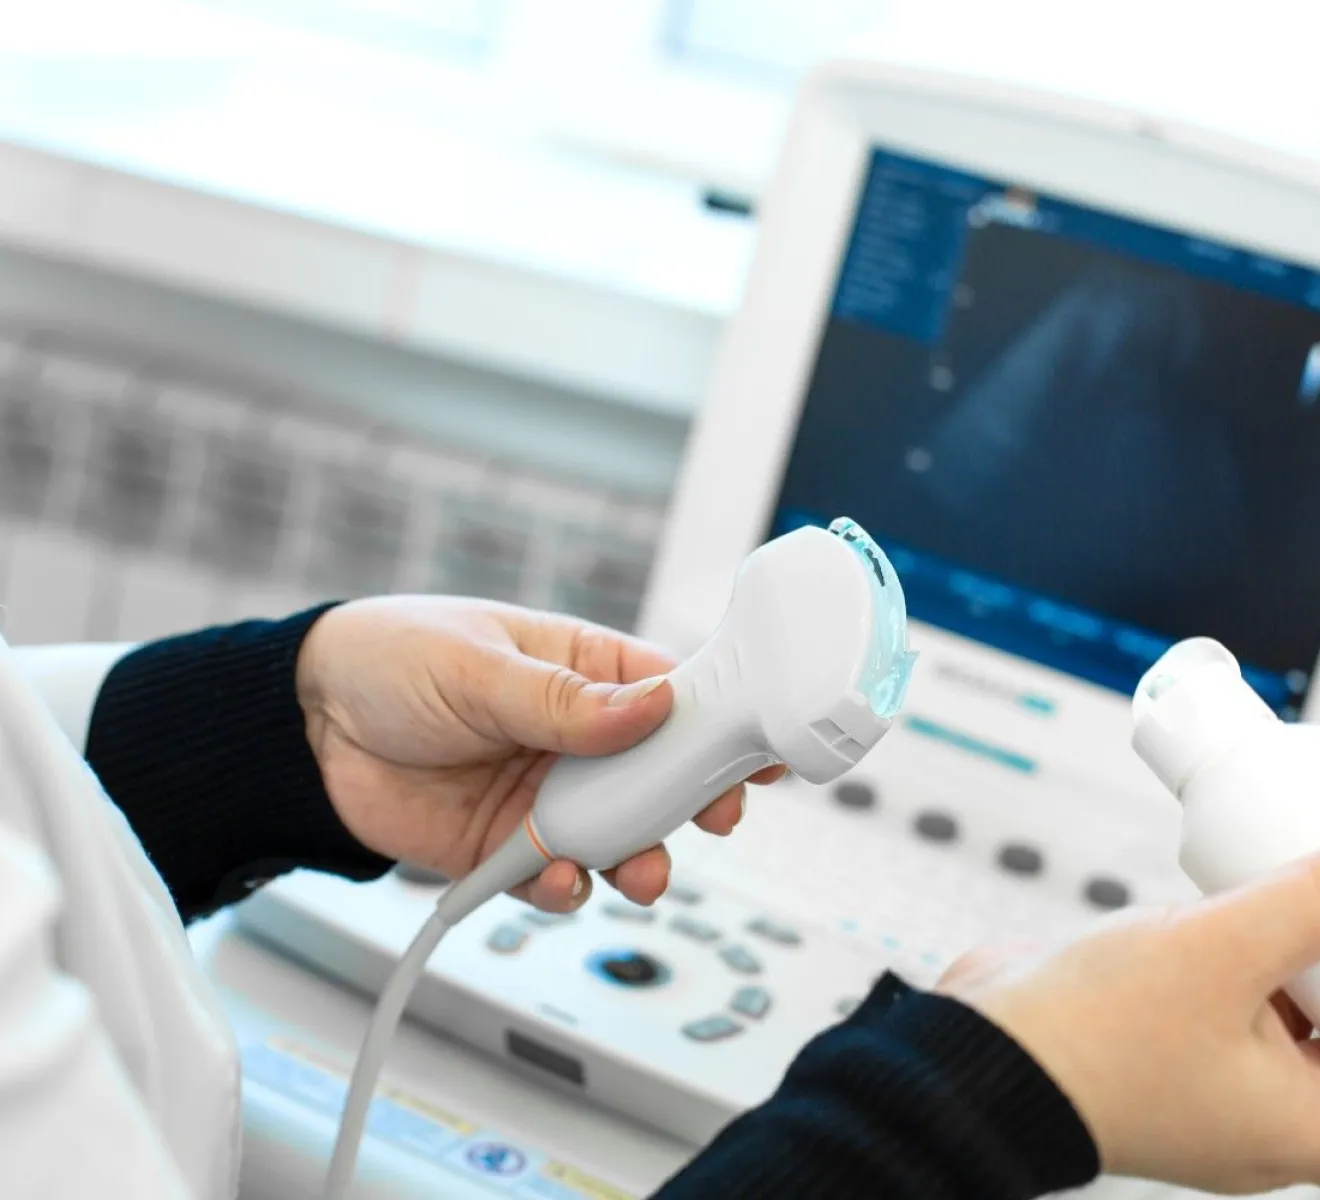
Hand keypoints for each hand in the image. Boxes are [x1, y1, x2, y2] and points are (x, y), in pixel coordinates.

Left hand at [294, 596, 784, 911]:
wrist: (300, 729)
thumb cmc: (388, 659)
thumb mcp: (478, 665)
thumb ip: (563, 699)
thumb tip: (649, 706)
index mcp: (582, 670)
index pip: (672, 694)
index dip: (718, 721)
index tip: (755, 751)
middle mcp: (576, 738)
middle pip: (660, 775)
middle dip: (691, 802)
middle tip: (712, 819)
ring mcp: (545, 795)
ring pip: (619, 837)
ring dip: (638, 858)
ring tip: (637, 872)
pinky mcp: (507, 847)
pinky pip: (557, 878)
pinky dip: (567, 889)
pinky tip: (556, 879)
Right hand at [938, 825, 1319, 1195]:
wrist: (978, 1046)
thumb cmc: (1088, 1038)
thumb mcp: (1225, 948)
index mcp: (1296, 1128)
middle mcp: (1262, 1116)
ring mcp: (1215, 1078)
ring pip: (1300, 1020)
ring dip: (1319, 957)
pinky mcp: (1172, 1039)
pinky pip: (1241, 997)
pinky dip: (1259, 950)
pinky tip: (1253, 896)